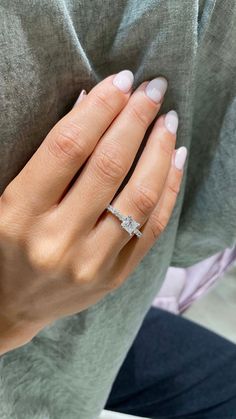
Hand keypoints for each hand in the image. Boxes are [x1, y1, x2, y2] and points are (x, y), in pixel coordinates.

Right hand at [0, 70, 186, 354]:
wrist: (7, 305)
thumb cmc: (2, 245)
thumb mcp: (8, 199)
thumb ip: (46, 159)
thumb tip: (90, 106)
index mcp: (19, 214)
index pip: (68, 146)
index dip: (100, 108)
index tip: (121, 81)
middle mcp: (57, 241)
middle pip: (109, 165)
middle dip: (136, 119)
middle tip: (153, 89)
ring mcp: (90, 264)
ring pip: (139, 197)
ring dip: (159, 151)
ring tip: (169, 121)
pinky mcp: (113, 277)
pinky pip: (151, 229)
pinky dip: (168, 190)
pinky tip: (175, 161)